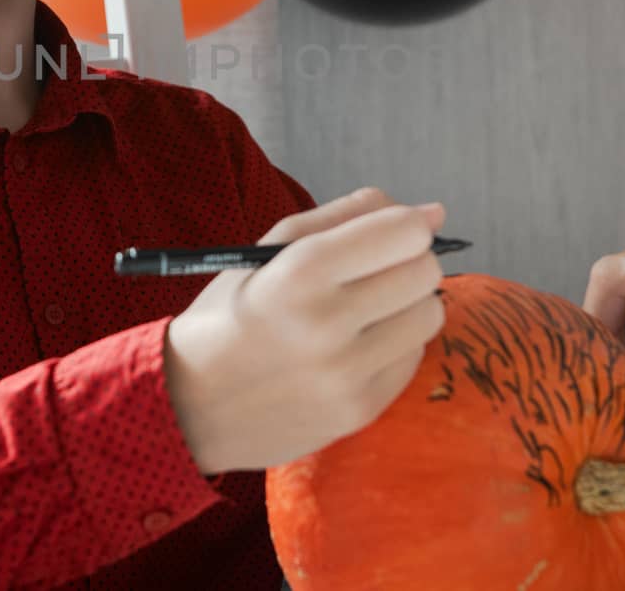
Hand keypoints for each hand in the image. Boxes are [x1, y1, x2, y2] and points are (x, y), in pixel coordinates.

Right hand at [164, 187, 446, 473]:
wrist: (193, 405)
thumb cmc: (233, 314)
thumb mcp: (271, 249)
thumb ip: (347, 217)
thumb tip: (431, 213)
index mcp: (300, 271)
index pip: (404, 232)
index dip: (408, 225)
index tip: (393, 233)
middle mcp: (327, 324)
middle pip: (425, 271)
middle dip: (409, 261)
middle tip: (376, 272)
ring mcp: (347, 374)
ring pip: (430, 315)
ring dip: (408, 304)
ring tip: (367, 310)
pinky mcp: (360, 410)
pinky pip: (413, 358)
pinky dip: (395, 343)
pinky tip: (357, 346)